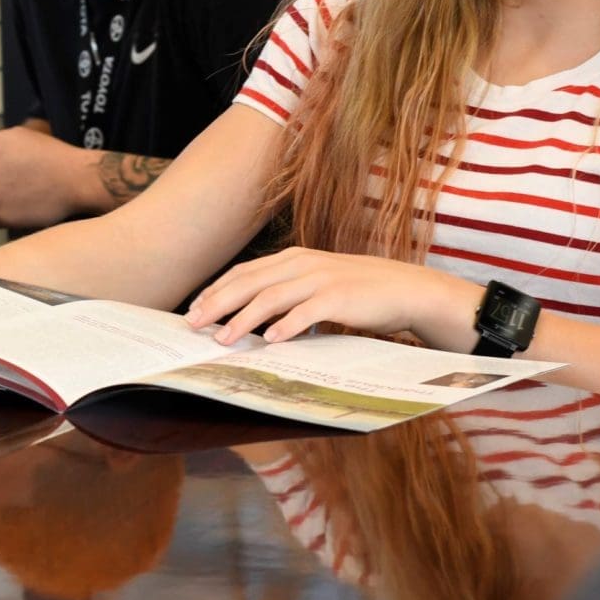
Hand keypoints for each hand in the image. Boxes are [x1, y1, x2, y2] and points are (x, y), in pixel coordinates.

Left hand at [184, 249, 478, 346]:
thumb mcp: (317, 285)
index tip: (195, 308)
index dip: (217, 289)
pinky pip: (307, 312)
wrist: (405, 289)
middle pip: (249, 282)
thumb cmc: (358, 292)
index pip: (245, 272)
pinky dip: (286, 326)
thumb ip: (288, 295)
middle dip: (218, 303)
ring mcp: (321, 279)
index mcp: (293, 258)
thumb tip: (254, 318)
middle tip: (194, 324)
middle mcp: (302, 264)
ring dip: (243, 319)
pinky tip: (269, 340)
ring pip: (271, 297)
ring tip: (223, 338)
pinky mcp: (340, 297)